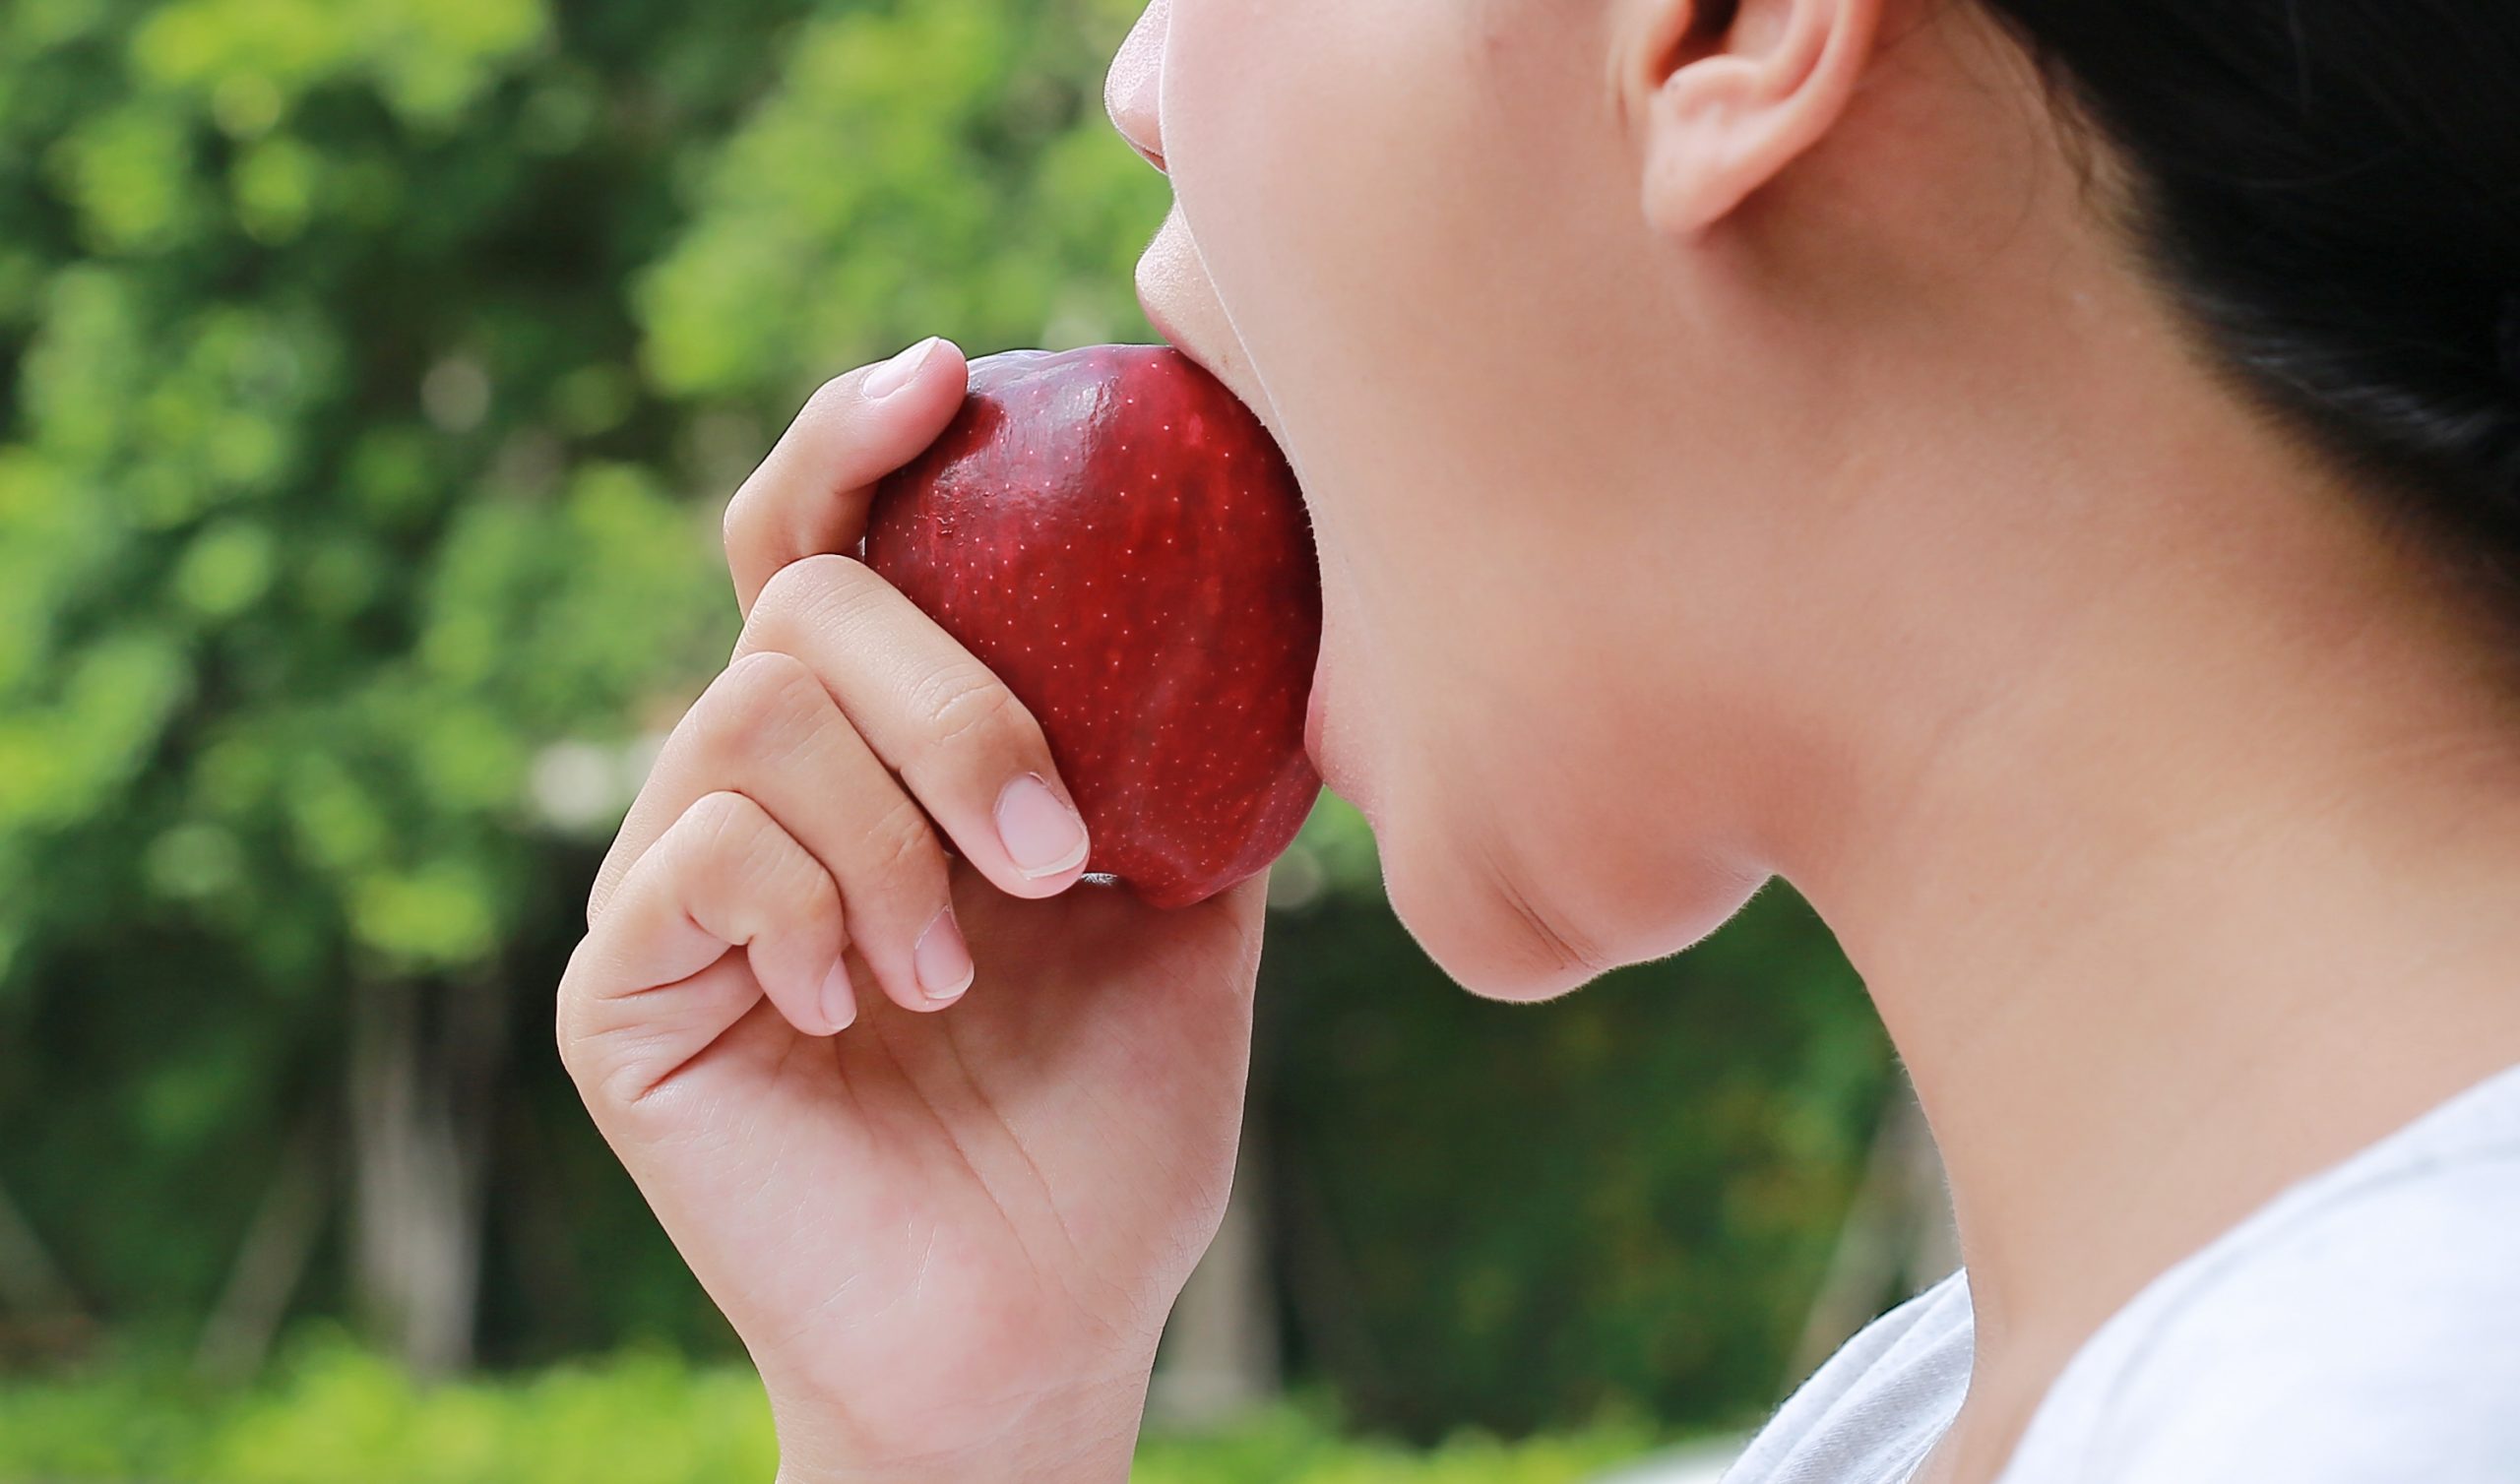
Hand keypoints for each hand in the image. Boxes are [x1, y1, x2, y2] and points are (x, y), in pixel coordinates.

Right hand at [556, 339, 1268, 1481]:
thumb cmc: (1110, 1126)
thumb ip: (1186, 758)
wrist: (1038, 1325)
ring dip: (895, 830)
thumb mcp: (1184, 913)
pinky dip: (807, 902)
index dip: (859, 440)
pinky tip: (863, 1005)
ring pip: (750, 713)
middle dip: (949, 697)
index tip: (949, 377)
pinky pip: (693, 852)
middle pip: (799, 604)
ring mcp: (679, 884)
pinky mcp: (621, 989)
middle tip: (1058, 849)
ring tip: (965, 966)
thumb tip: (1277, 598)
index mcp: (880, 756)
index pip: (831, 546)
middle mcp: (762, 791)